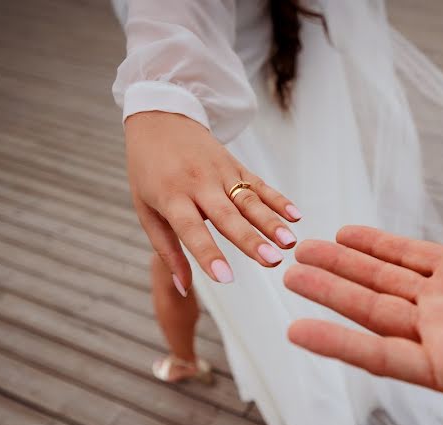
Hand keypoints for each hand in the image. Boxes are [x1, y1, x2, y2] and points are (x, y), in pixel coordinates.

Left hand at [125, 111, 301, 290]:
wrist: (159, 118)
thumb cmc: (148, 171)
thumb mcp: (146, 210)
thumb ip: (167, 251)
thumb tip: (184, 289)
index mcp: (171, 197)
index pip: (191, 230)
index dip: (208, 254)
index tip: (225, 278)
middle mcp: (198, 183)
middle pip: (228, 216)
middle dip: (251, 240)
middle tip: (272, 261)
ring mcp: (221, 172)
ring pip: (249, 200)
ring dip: (272, 222)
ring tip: (289, 243)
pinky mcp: (236, 165)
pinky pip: (260, 185)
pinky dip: (279, 200)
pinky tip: (296, 216)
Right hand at [283, 170, 442, 424]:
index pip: (412, 255)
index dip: (374, 243)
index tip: (338, 230)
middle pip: (383, 283)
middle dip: (339, 267)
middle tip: (296, 252)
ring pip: (374, 314)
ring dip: (330, 296)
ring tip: (289, 276)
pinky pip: (384, 357)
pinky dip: (341, 344)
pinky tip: (302, 328)